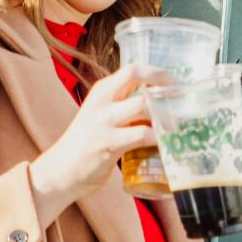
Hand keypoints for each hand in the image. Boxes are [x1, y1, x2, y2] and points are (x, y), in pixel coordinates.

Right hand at [29, 65, 163, 205]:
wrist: (60, 172)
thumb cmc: (86, 145)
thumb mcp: (102, 117)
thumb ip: (124, 109)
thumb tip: (159, 108)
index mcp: (102, 91)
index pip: (132, 69)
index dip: (157, 73)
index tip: (174, 84)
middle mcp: (101, 101)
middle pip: (136, 76)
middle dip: (164, 85)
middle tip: (181, 100)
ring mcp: (103, 121)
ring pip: (142, 106)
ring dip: (164, 114)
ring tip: (176, 125)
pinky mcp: (107, 144)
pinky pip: (141, 135)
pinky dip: (157, 138)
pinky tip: (164, 144)